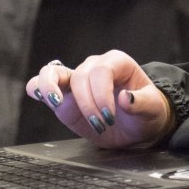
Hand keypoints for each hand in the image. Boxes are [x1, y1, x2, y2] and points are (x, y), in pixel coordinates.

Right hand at [25, 50, 174, 148]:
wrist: (138, 125)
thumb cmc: (147, 112)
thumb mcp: (153, 109)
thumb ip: (142, 103)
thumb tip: (125, 98)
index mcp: (117, 63)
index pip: (101, 71)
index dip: (101, 95)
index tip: (109, 117)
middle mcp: (94, 67)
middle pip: (79, 77)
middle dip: (87, 105)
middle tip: (101, 126)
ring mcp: (76, 80)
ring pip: (53, 72)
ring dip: (51, 88)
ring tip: (57, 102)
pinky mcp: (64, 97)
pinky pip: (43, 85)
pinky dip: (37, 88)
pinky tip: (36, 94)